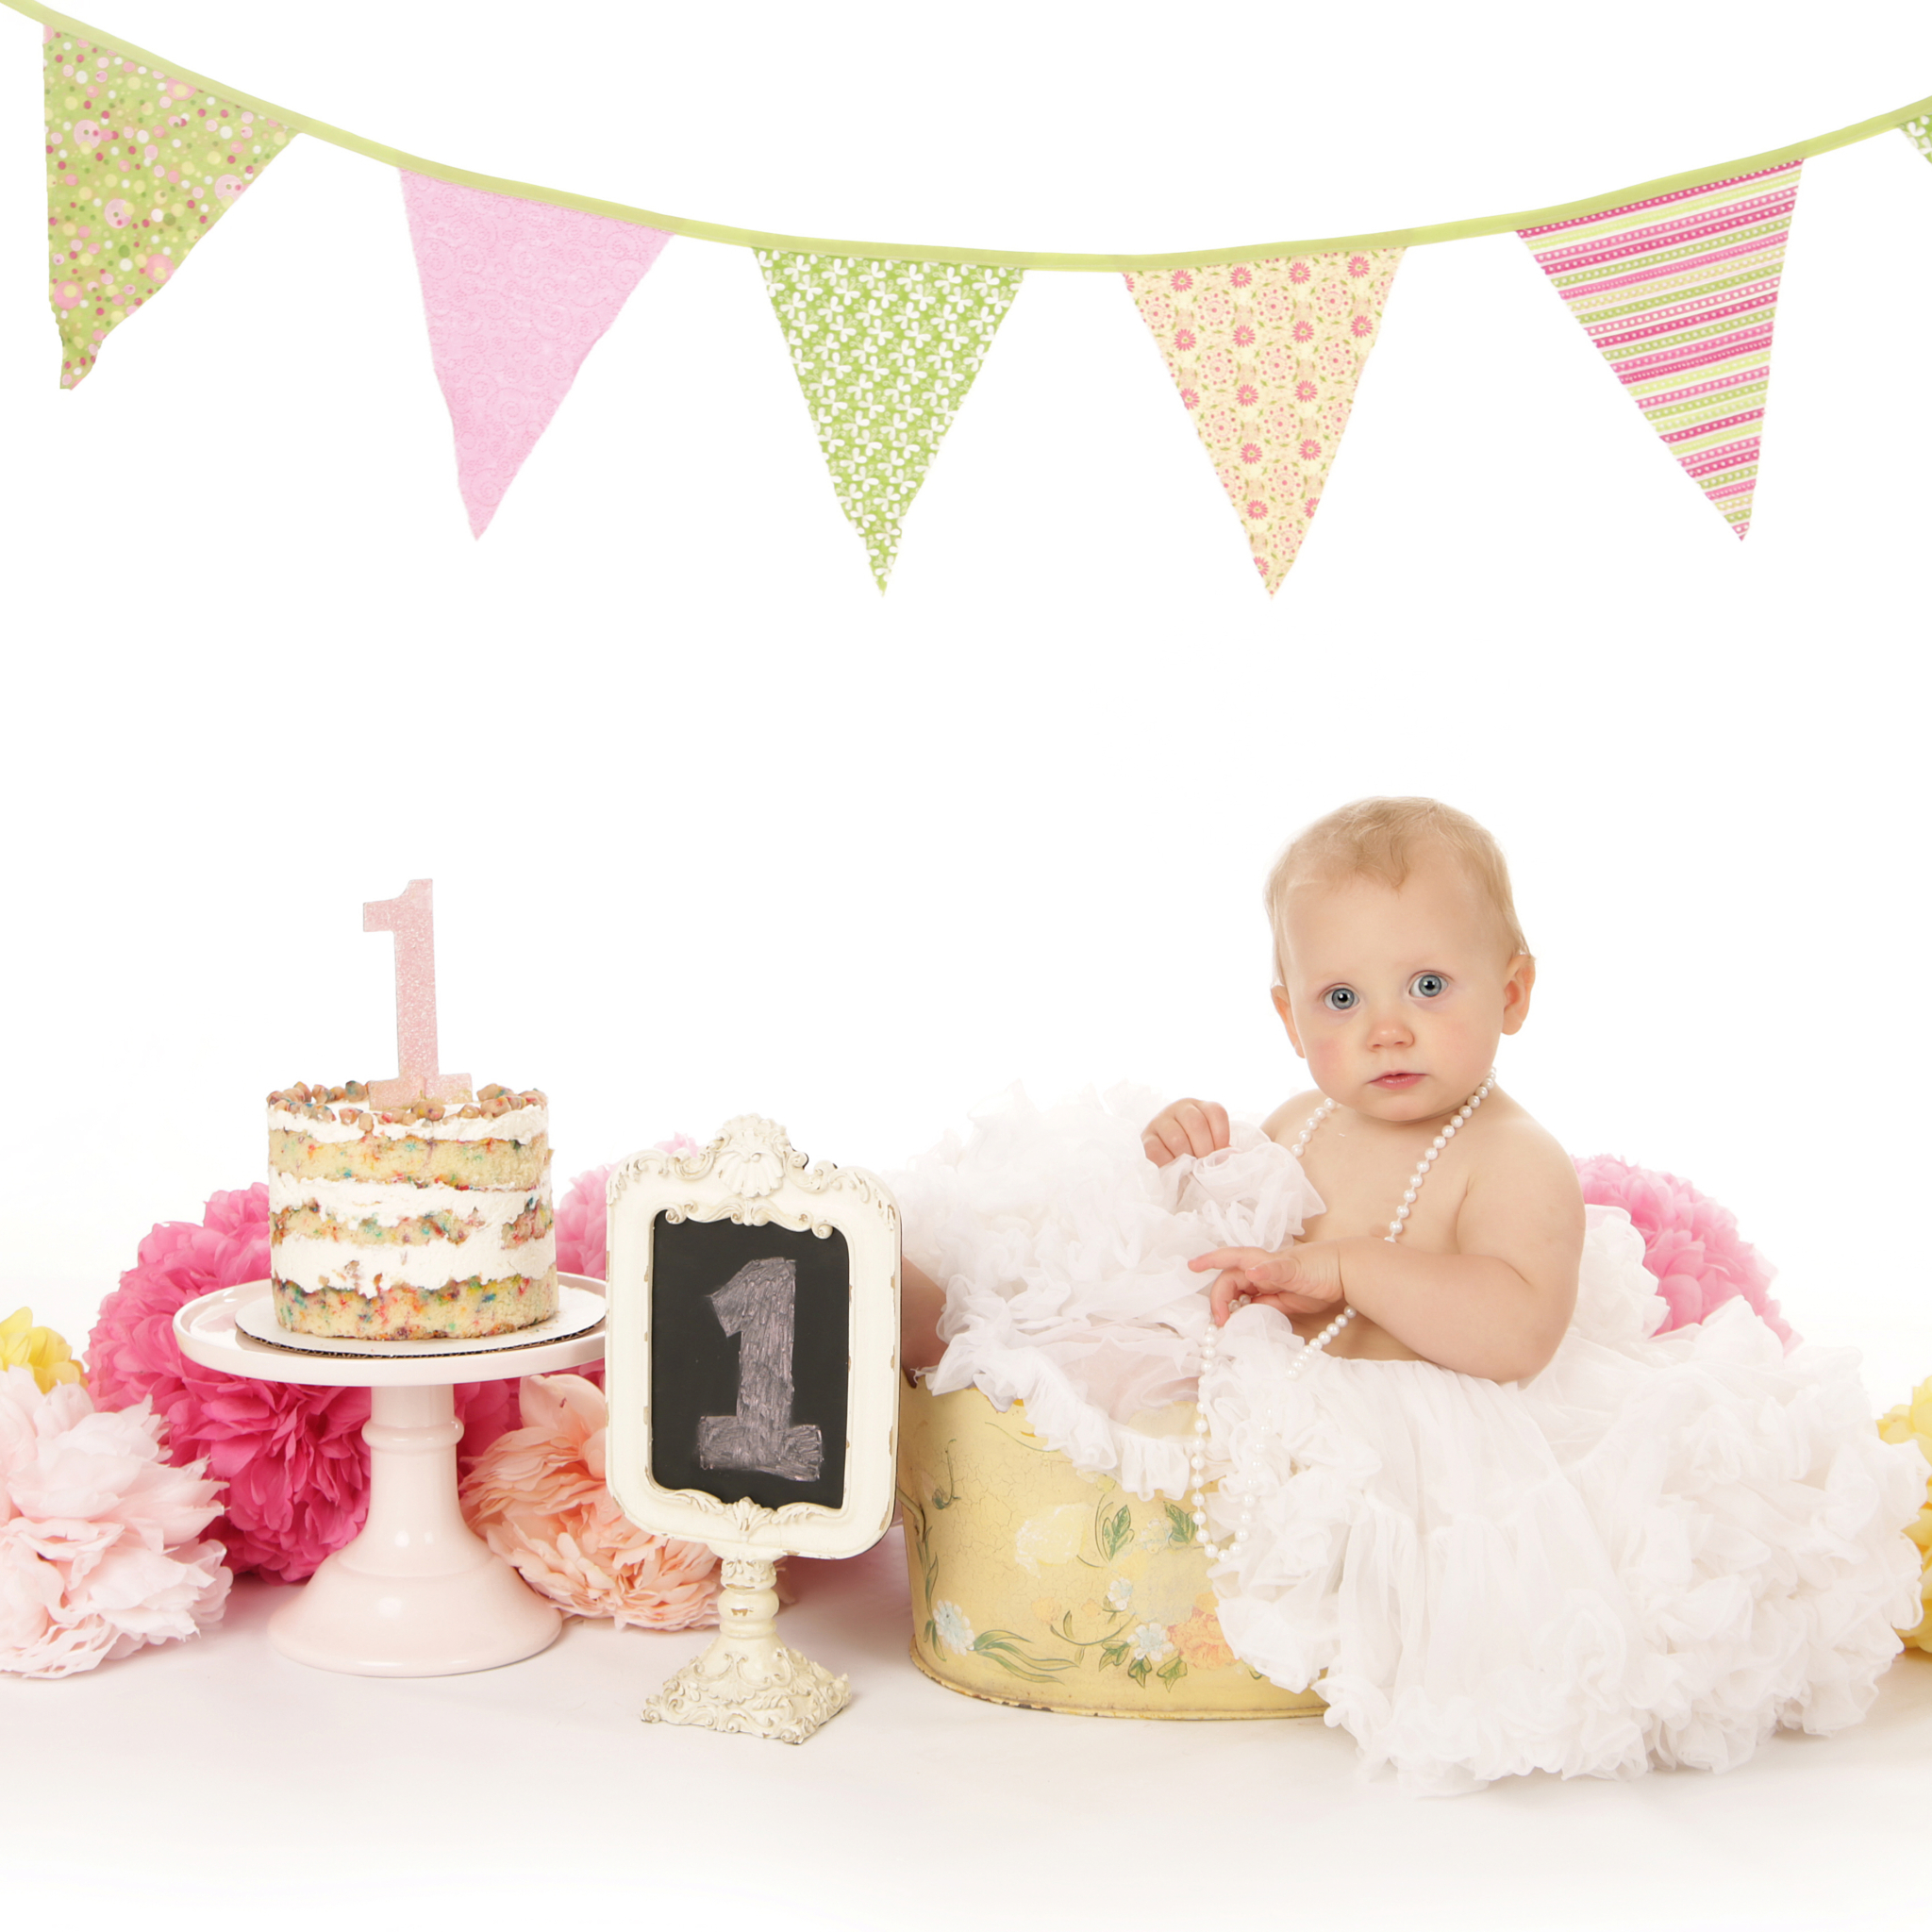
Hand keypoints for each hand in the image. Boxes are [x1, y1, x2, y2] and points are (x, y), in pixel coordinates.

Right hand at [1142, 1097, 1229, 1166]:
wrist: (1161, 1154)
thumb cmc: (1192, 1149)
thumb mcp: (1208, 1142)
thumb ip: (1219, 1149)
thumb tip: (1228, 1159)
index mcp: (1199, 1107)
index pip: (1216, 1112)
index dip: (1222, 1136)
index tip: (1220, 1153)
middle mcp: (1179, 1108)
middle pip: (1196, 1124)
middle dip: (1204, 1149)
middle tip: (1204, 1165)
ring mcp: (1160, 1121)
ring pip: (1176, 1138)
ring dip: (1186, 1158)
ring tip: (1189, 1168)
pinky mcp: (1146, 1137)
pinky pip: (1156, 1150)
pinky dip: (1168, 1163)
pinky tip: (1173, 1169)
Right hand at [1189, 1242, 1346, 1326]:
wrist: (1345, 1273)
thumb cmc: (1320, 1265)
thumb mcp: (1295, 1269)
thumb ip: (1272, 1270)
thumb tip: (1249, 1272)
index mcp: (1260, 1262)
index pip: (1228, 1261)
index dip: (1208, 1262)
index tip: (1191, 1269)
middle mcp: (1260, 1272)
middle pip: (1230, 1284)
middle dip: (1220, 1301)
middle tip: (1221, 1324)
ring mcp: (1269, 1285)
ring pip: (1240, 1297)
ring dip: (1231, 1310)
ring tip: (1228, 1326)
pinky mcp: (1279, 1298)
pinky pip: (1255, 1306)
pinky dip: (1247, 1316)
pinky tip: (1246, 1325)